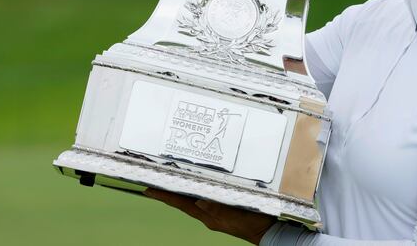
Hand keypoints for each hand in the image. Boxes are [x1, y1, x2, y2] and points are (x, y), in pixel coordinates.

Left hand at [144, 188, 276, 244]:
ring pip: (193, 200)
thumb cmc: (253, 223)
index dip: (165, 196)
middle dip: (169, 193)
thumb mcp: (235, 215)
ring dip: (181, 192)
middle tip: (154, 184)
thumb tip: (198, 201)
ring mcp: (216, 213)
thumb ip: (217, 208)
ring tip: (170, 184)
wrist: (267, 231)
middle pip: (184, 201)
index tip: (149, 189)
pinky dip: (196, 192)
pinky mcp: (224, 210)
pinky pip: (205, 199)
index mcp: (208, 216)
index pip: (181, 203)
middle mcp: (209, 215)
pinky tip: (197, 187)